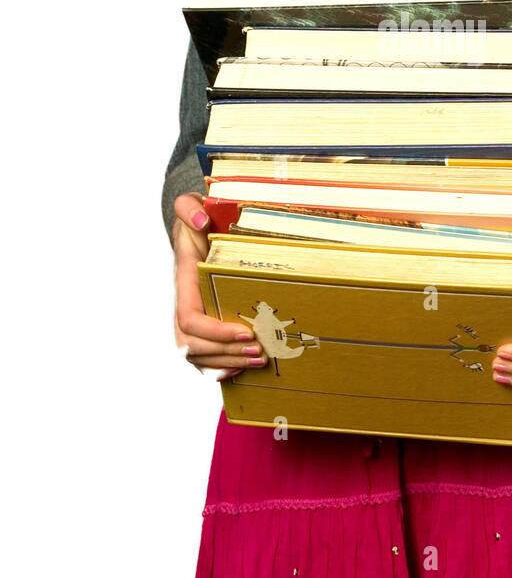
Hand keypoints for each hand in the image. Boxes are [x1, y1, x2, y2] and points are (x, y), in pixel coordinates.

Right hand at [172, 192, 266, 381]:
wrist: (195, 228)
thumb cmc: (196, 221)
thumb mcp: (190, 207)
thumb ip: (189, 208)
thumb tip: (200, 220)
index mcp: (184, 282)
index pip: (188, 318)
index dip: (213, 331)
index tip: (244, 331)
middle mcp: (184, 303)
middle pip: (192, 345)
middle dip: (226, 353)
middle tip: (260, 352)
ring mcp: (192, 317)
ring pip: (198, 356)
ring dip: (228, 363)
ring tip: (260, 360)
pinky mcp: (203, 324)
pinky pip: (203, 357)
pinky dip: (220, 368)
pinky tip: (240, 370)